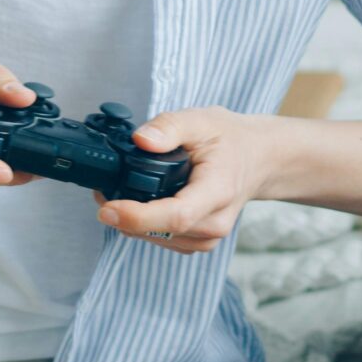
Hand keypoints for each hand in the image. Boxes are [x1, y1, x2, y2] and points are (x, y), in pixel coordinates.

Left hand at [99, 107, 281, 253]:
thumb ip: (169, 127)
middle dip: (125, 216)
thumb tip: (140, 139)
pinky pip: (164, 240)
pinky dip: (145, 226)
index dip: (137, 217)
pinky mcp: (200, 241)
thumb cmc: (231, 140)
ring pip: (158, 239)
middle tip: (103, 189)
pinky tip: (139, 205)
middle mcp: (215, 222)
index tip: (107, 209)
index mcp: (218, 191)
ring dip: (132, 222)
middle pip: (161, 231)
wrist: (258, 159)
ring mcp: (209, 237)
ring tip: (118, 193)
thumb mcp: (202, 120)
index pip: (176, 216)